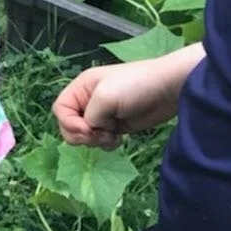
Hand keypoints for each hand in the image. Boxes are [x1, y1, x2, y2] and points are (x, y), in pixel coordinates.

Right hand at [54, 54, 193, 148]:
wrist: (169, 90)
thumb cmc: (136, 86)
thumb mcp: (105, 96)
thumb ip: (89, 116)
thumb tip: (90, 129)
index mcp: (81, 88)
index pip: (60, 109)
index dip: (69, 123)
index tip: (86, 129)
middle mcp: (88, 101)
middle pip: (69, 126)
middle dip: (82, 135)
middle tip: (100, 134)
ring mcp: (102, 115)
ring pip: (85, 136)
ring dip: (96, 140)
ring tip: (112, 135)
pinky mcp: (115, 127)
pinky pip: (100, 141)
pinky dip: (107, 144)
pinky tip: (120, 139)